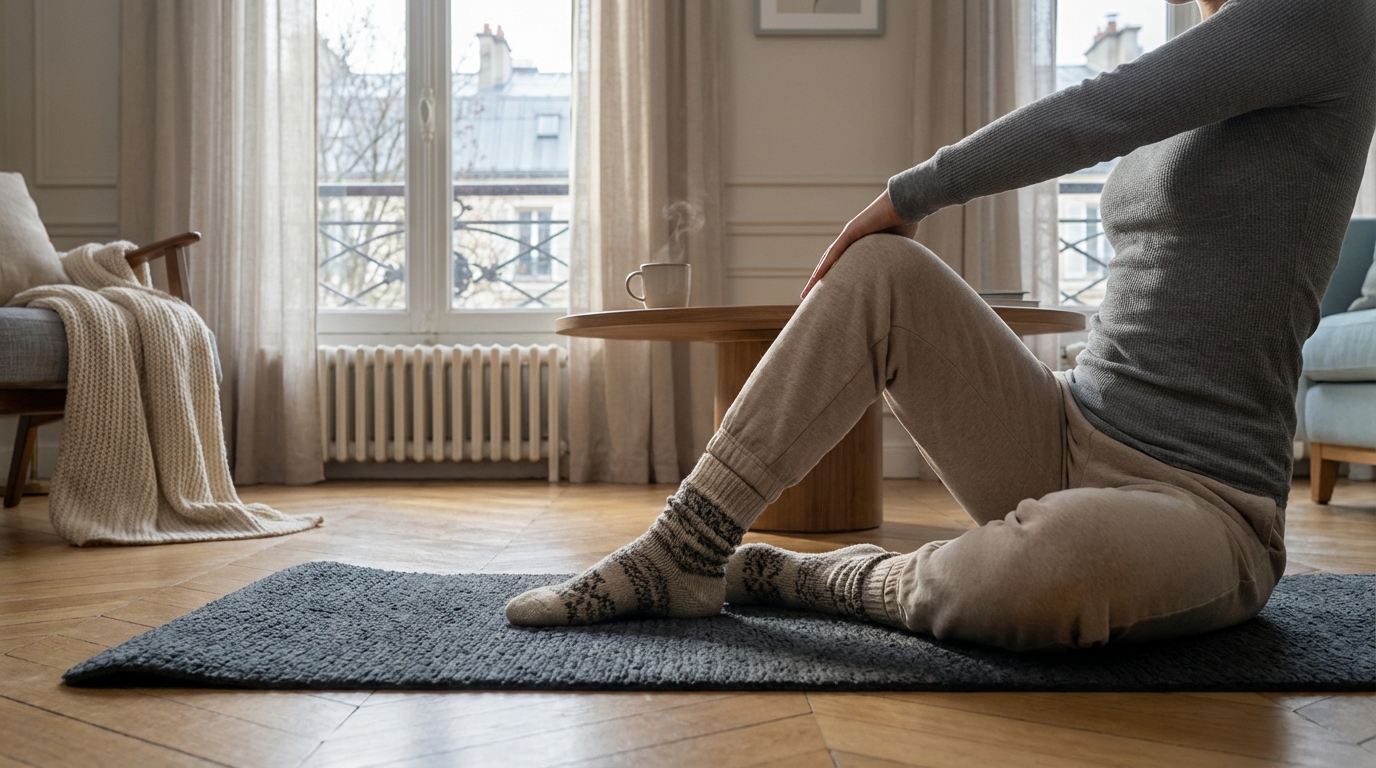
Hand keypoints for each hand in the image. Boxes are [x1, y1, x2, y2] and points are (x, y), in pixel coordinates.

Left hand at [801, 190, 916, 299]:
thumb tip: (897, 276)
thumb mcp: (896, 248)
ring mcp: (849, 235)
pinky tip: (816, 279)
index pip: (842, 266)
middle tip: (808, 298)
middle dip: (819, 282)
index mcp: (860, 245)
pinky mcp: (851, 231)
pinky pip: (834, 252)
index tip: (828, 295)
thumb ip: (890, 260)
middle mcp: (851, 240)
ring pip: (828, 260)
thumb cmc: (906, 222)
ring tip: (806, 294)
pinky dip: (824, 266)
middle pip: (830, 265)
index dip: (833, 279)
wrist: (907, 205)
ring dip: (816, 278)